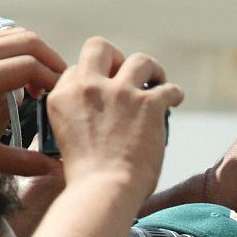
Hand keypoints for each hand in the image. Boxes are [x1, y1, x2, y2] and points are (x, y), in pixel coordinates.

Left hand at [0, 17, 65, 175]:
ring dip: (29, 47)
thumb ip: (25, 163)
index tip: (61, 96)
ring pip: (4, 30)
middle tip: (57, 82)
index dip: (54, 79)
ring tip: (34, 72)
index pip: (30, 67)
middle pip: (24, 42)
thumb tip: (59, 170)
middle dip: (50, 60)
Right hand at [45, 38, 182, 199]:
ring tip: (157, 80)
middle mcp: (89, 87)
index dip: (92, 79)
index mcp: (62, 95)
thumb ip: (72, 117)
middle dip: (115, 57)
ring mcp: (119, 93)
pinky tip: (175, 99)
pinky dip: (174, 92)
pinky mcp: (147, 104)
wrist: (103, 189)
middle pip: (100, 47)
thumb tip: (91, 116)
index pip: (75, 70)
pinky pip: (167, 88)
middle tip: (127, 74)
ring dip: (151, 68)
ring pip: (139, 60)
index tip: (104, 93)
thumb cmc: (86, 176)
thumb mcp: (62, 137)